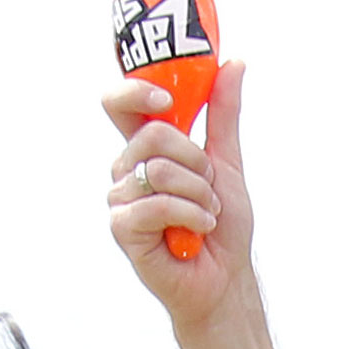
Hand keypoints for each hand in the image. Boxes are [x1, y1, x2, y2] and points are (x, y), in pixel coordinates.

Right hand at [102, 61, 255, 329]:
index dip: (137, 93)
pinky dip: (190, 217)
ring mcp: (122, 198)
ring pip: (160, 171)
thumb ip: (223, 114)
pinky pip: (158, 204)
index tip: (167, 103)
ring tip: (205, 216)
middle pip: (153, 135)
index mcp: (148, 150)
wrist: (225, 278)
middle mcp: (129, 170)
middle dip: (197, 163)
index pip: (121, 104)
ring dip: (199, 195)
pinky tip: (196, 233)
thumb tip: (234, 64)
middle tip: (208, 189)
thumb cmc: (221, 228)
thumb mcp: (226, 162)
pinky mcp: (123, 227)